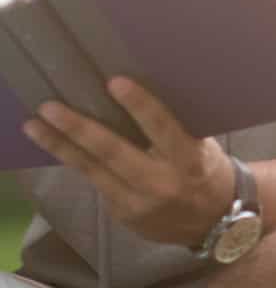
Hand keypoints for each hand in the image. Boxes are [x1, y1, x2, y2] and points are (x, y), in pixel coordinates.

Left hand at [23, 77, 235, 246]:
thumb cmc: (208, 168)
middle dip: (78, 129)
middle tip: (51, 107)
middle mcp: (160, 182)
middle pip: (113, 152)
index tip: (114, 82)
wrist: (213, 221)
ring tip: (35, 126)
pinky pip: (96, 182)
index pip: (161, 126)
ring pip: (92, 170)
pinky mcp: (121, 214)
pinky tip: (58, 145)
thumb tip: (138, 94)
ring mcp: (136, 203)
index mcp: (188, 158)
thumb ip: (174, 128)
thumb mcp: (202, 145)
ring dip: (61, 146)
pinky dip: (77, 162)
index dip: (138, 104)